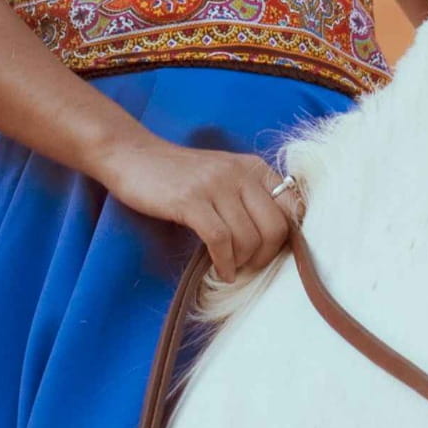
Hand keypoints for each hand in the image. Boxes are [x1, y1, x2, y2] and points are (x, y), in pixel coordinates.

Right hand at [99, 135, 301, 278]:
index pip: (292, 206)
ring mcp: (215, 185)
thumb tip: (277, 238)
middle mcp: (240, 172)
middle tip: (248, 267)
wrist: (135, 156)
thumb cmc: (181, 174)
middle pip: (275, 227)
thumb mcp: (224, 176)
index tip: (270, 253)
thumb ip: (250, 197)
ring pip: (248, 238)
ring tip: (230, 268)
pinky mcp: (191, 200)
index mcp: (254, 167)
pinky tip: (219, 270)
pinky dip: (224, 263)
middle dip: (265, 256)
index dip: (287, 238)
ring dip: (242, 263)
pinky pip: (220, 240)